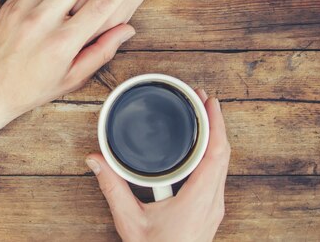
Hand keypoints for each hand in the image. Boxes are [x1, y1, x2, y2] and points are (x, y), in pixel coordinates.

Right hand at [86, 91, 230, 241]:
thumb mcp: (129, 220)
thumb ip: (112, 188)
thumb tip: (95, 160)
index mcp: (198, 199)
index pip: (216, 154)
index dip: (216, 124)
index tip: (209, 102)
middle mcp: (213, 201)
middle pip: (224, 154)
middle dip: (216, 123)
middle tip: (202, 99)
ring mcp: (214, 207)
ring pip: (224, 164)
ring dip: (216, 137)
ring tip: (204, 116)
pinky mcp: (210, 210)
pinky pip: (218, 174)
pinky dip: (213, 153)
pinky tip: (201, 147)